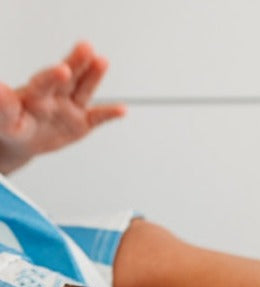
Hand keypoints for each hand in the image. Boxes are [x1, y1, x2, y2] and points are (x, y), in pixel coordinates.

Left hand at [0, 41, 125, 174]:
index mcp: (34, 94)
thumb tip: (0, 89)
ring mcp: (70, 108)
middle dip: (77, 62)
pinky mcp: (82, 123)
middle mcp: (55, 96)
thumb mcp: (5, 121)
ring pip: (84, 90)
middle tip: (85, 48)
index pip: (44, 82)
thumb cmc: (11, 127)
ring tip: (102, 61)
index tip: (63, 69)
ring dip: (94, 76)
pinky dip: (110, 114)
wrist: (21, 141)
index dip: (53, 76)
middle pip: (68, 78)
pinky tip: (122, 109)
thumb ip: (5, 107)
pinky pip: (98, 118)